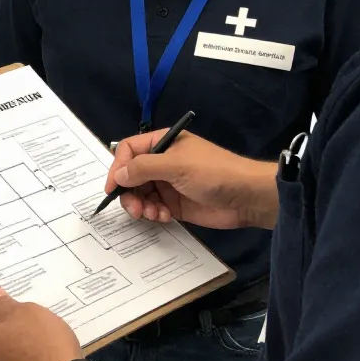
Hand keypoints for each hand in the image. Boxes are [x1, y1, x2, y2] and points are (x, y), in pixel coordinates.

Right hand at [107, 130, 278, 229]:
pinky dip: (154, 214)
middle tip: (134, 209)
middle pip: (131, 176)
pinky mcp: (175, 204)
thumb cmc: (214, 172)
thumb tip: (118, 174)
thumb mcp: (176, 165)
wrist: (246, 198)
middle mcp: (162, 162)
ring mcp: (168, 184)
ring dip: (141, 206)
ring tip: (152, 214)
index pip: (129, 151)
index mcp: (162, 143)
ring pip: (140, 194)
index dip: (118, 168)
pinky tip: (164, 217)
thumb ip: (144, 168)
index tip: (112, 188)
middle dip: (129, 192)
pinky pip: (154, 208)